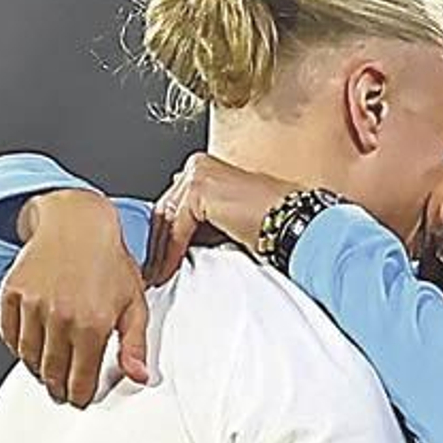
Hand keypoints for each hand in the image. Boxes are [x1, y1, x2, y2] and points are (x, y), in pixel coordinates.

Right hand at [0, 189, 150, 405]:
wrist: (77, 223)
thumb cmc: (109, 262)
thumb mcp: (134, 303)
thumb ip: (134, 344)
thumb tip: (140, 377)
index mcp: (93, 323)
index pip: (80, 379)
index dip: (79, 396)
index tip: (80, 400)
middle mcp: (61, 316)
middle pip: (52, 373)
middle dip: (58, 389)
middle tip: (62, 393)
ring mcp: (33, 304)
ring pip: (29, 357)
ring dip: (38, 370)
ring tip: (48, 373)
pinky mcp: (13, 292)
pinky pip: (9, 334)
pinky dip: (19, 346)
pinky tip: (32, 349)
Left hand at [146, 152, 300, 284]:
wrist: (292, 223)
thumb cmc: (269, 223)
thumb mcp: (224, 222)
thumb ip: (201, 224)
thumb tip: (176, 244)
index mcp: (204, 169)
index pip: (171, 205)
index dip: (162, 237)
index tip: (156, 260)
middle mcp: (198, 166)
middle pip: (165, 211)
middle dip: (156, 245)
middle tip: (150, 272)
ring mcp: (197, 174)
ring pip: (167, 220)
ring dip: (160, 252)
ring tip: (156, 276)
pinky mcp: (199, 189)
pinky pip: (177, 228)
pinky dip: (171, 252)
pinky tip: (168, 270)